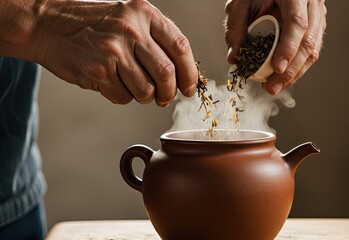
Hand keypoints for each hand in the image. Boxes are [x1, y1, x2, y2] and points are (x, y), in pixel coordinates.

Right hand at [33, 0, 197, 105]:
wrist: (48, 23)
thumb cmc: (93, 24)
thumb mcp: (128, 16)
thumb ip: (155, 38)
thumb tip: (182, 73)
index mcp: (144, 13)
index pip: (180, 47)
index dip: (190, 73)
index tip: (189, 88)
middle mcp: (130, 29)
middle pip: (167, 73)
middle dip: (169, 93)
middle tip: (164, 97)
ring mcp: (113, 50)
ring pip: (146, 91)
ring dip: (145, 98)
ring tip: (135, 88)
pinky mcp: (98, 70)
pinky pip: (123, 97)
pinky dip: (122, 96)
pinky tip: (111, 82)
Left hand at [224, 0, 326, 94]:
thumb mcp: (241, 1)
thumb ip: (236, 25)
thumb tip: (234, 58)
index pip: (297, 23)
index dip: (288, 48)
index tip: (277, 68)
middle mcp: (312, 4)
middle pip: (308, 41)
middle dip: (290, 70)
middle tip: (272, 87)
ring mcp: (317, 15)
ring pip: (313, 49)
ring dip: (294, 73)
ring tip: (275, 87)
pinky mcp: (316, 25)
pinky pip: (310, 50)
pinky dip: (296, 67)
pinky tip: (282, 78)